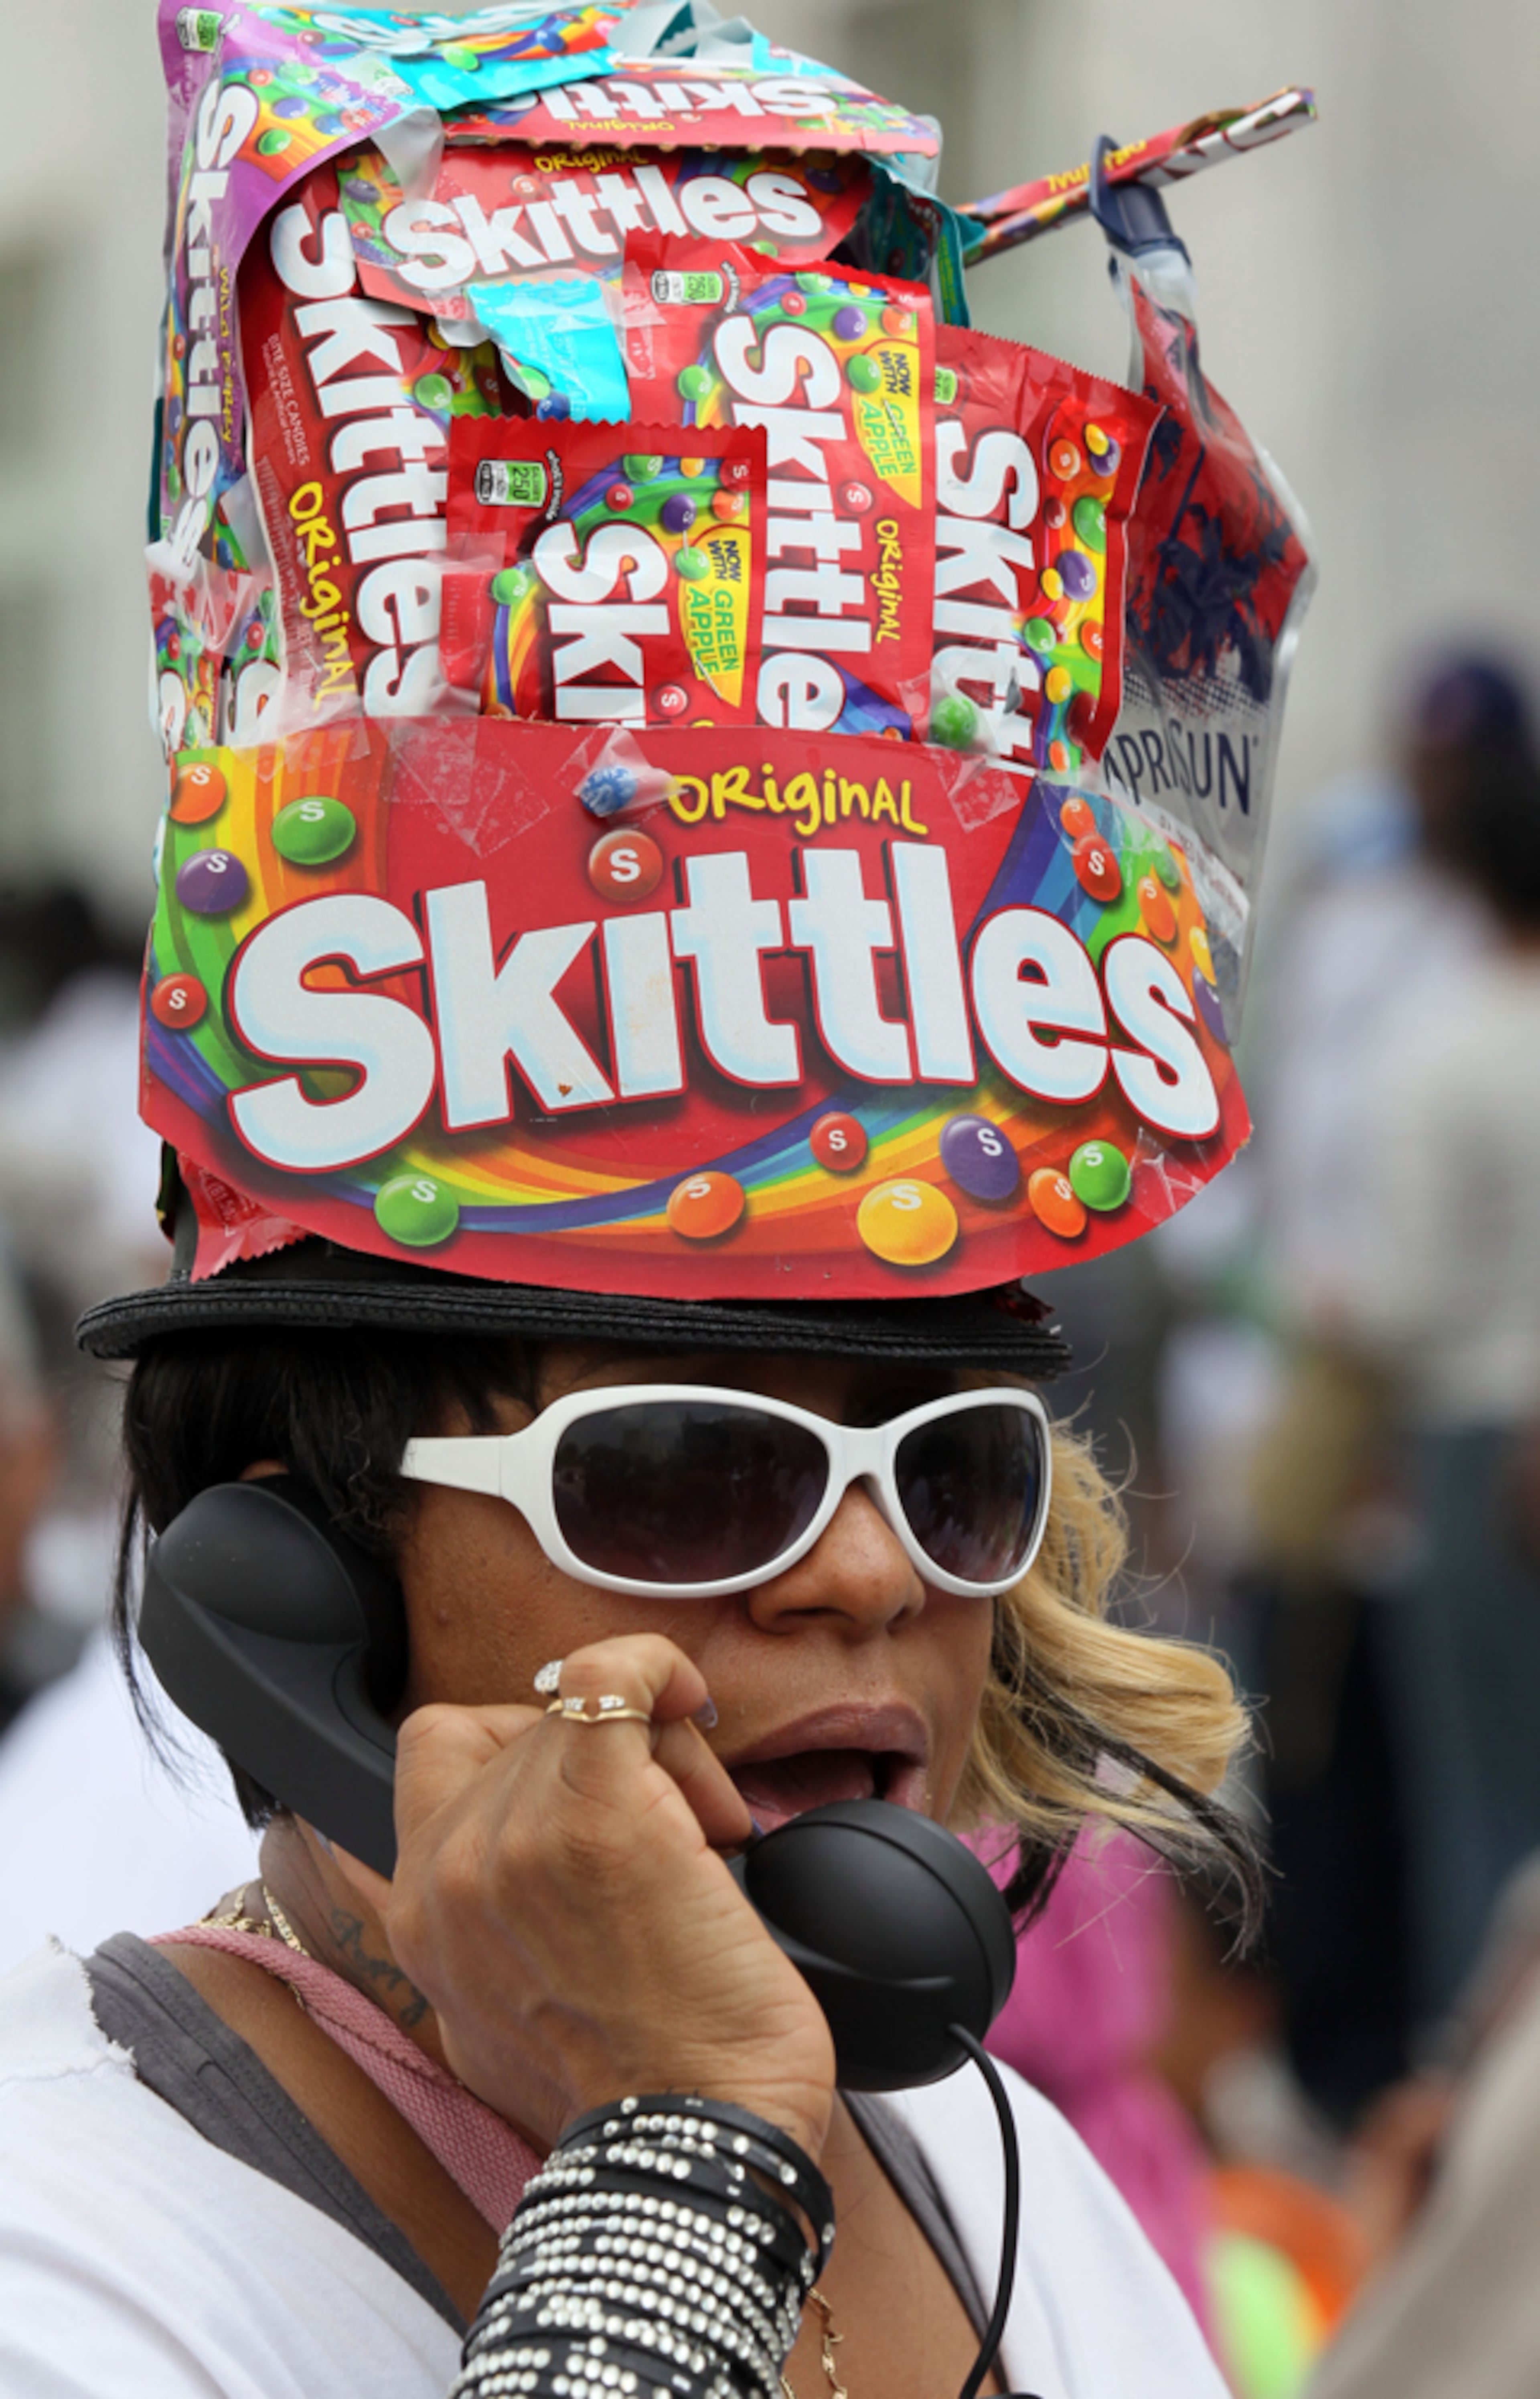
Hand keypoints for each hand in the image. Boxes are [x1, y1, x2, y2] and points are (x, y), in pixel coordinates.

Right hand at [334, 1634, 836, 2161]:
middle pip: (525, 1728)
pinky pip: (607, 1678)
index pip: (443, 1753)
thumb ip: (495, 1934)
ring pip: (579, 1711)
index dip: (528, 1748)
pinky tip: (690, 1700)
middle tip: (688, 1826)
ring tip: (709, 1831)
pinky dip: (654, 1668)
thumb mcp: (513, 2017)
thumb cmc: (645, 2092)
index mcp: (422, 1916)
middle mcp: (448, 1873)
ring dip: (658, 1747)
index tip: (604, 1789)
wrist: (694, 2144)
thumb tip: (539, 1875)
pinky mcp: (594, 1819)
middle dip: (613, 1760)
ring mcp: (511, 1843)